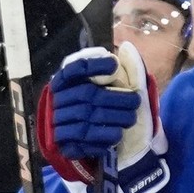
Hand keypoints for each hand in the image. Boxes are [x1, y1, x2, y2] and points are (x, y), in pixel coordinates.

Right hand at [38, 43, 168, 192]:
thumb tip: (129, 49)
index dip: (93, 65)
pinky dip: (103, 138)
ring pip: (88, 119)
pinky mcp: (65, 144)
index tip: (114, 65)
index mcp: (63, 82)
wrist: (69, 131)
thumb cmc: (86, 102)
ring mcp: (58, 123)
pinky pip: (84, 142)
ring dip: (114, 119)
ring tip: (130, 119)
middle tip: (135, 101)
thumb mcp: (94, 84)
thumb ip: (109, 69)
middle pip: (88, 95)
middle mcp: (58, 100)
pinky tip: (116, 134)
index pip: (75, 69)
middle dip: (116, 98)